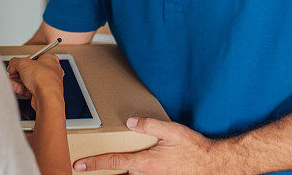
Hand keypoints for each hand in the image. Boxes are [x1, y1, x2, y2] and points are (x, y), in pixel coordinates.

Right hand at [7, 55, 64, 111]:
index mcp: (50, 60)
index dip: (23, 60)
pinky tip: (13, 86)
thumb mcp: (24, 63)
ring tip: (10, 79)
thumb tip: (12, 64)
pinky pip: (28, 89)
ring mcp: (45, 83)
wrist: (47, 97)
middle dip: (17, 72)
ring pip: (28, 80)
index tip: (15, 63)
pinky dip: (19, 87)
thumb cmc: (43, 79)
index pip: (34, 57)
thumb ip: (15, 62)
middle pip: (29, 70)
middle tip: (11, 72)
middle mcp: (49, 71)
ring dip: (16, 80)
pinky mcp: (40, 93)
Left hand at [74, 117, 236, 173]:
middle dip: (104, 169)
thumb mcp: (172, 131)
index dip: (95, 163)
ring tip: (105, 165)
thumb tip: (130, 121)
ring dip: (119, 171)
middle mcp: (146, 174)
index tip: (79, 165)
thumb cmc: (193, 148)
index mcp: (146, 162)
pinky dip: (132, 172)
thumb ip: (150, 125)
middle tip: (87, 165)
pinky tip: (131, 167)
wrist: (211, 165)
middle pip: (119, 172)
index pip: (114, 162)